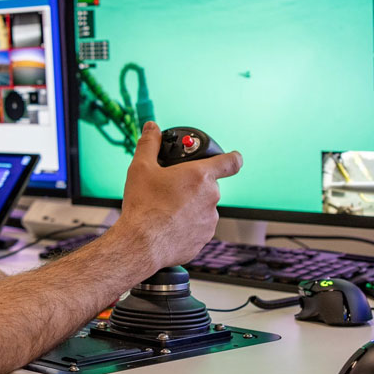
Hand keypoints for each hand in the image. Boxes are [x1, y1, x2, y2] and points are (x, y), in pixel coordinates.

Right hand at [112, 121, 242, 269]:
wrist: (141, 244)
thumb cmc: (143, 206)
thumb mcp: (141, 168)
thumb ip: (150, 144)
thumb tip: (152, 129)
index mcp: (200, 176)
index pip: (231, 161)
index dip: (233, 157)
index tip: (231, 158)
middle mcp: (211, 198)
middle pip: (208, 186)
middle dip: (193, 186)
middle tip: (171, 188)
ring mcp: (209, 221)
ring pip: (203, 208)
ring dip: (190, 206)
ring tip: (166, 210)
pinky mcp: (203, 239)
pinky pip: (198, 228)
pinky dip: (187, 226)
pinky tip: (168, 226)